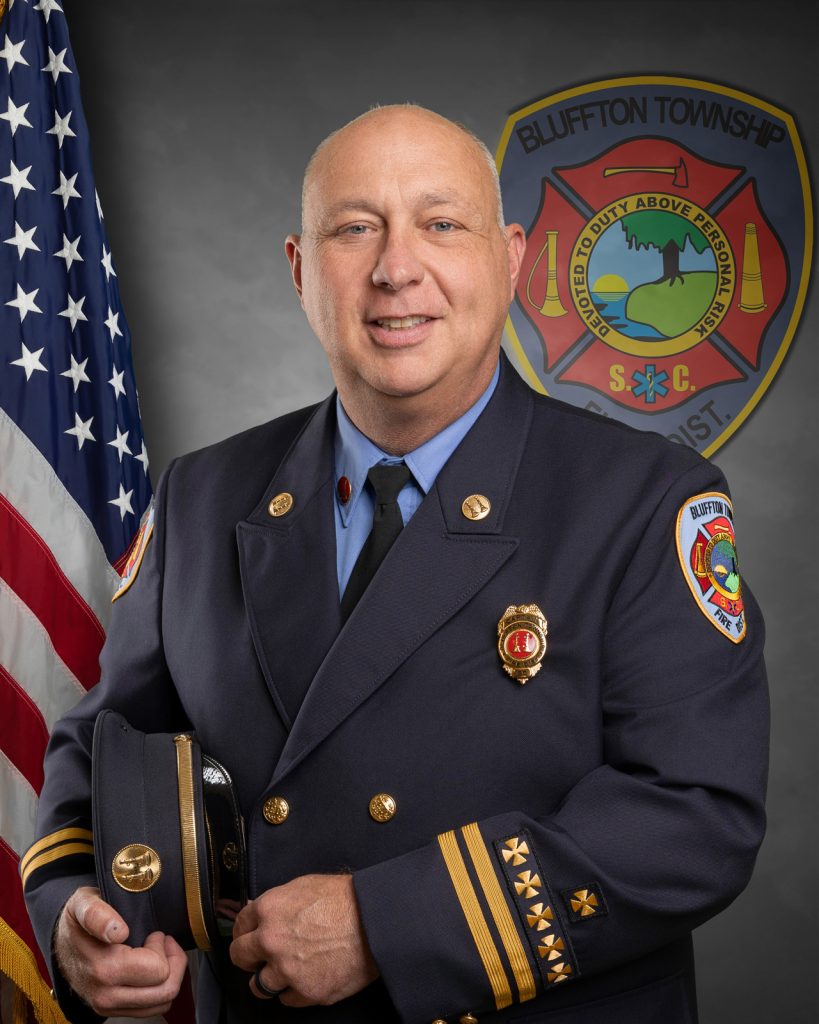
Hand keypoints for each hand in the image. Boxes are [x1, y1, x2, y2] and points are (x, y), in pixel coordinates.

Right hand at [54, 886, 187, 1017]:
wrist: (60, 944)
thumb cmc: (78, 921)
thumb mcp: (83, 904)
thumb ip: (97, 913)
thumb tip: (116, 932)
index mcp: (102, 968)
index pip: (156, 969)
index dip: (162, 946)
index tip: (153, 933)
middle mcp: (105, 994)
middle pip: (165, 989)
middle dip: (173, 961)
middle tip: (161, 941)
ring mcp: (108, 1006)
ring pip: (162, 1002)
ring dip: (170, 975)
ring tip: (158, 953)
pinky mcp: (112, 1011)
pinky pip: (152, 1009)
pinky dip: (160, 988)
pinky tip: (151, 967)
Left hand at [230, 874, 377, 1006]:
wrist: (375, 920)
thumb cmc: (345, 899)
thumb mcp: (304, 886)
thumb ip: (277, 902)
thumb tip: (261, 913)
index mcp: (269, 909)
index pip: (239, 925)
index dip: (246, 930)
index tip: (250, 936)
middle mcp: (271, 941)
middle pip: (240, 957)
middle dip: (249, 957)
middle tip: (261, 957)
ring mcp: (287, 970)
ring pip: (258, 986)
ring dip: (269, 979)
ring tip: (285, 971)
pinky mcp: (306, 992)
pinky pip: (287, 1000)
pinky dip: (294, 991)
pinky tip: (307, 977)